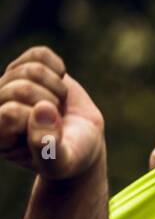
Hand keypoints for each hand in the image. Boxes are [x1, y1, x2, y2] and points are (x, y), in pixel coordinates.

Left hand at [0, 46, 103, 179]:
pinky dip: (59, 71)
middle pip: (24, 89)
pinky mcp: (25, 64)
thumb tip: (43, 109)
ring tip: (57, 108)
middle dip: (51, 106)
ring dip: (57, 91)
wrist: (81, 142)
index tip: (48, 141)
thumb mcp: (60, 163)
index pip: (12, 113)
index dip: (39, 124)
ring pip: (34, 70)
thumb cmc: (68, 157)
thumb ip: (48, 148)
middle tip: (56, 123)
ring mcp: (8, 83)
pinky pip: (42, 55)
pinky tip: (58, 87)